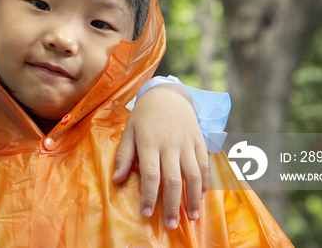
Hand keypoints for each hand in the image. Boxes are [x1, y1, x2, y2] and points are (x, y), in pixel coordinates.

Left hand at [113, 84, 207, 229]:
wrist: (167, 95)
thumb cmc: (144, 116)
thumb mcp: (128, 131)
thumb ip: (123, 156)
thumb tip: (116, 180)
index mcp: (149, 142)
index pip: (150, 175)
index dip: (149, 197)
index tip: (146, 214)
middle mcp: (170, 144)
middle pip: (173, 179)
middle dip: (172, 205)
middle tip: (171, 225)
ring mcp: (187, 142)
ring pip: (193, 175)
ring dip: (192, 199)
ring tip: (191, 217)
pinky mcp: (199, 140)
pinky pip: (204, 165)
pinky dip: (204, 183)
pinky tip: (200, 197)